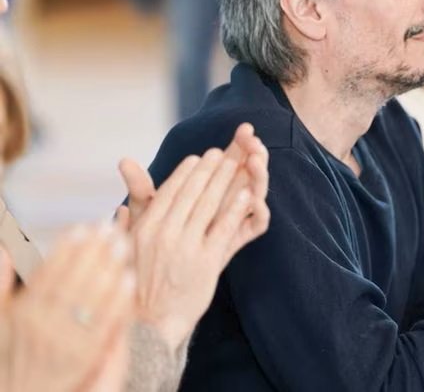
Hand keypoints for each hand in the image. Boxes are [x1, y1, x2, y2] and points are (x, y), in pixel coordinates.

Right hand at [0, 226, 134, 391]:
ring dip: (109, 268)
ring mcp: (66, 341)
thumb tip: (7, 248)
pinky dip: (118, 298)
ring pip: (91, 297)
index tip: (82, 226)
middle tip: (109, 228)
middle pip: (73, 280)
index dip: (66, 247)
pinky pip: (105, 322)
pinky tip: (129, 278)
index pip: (48, 272)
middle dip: (93, 251)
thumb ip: (1, 283)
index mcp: (23, 312)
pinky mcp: (86, 356)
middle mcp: (43, 325)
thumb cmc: (9, 355)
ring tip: (123, 244)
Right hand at [117, 123, 270, 351]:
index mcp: (144, 229)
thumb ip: (126, 226)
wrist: (151, 325)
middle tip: (222, 153)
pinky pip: (224, 227)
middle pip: (191, 193)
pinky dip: (236, 208)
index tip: (197, 159)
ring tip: (238, 164)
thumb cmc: (137, 289)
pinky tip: (247, 193)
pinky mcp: (207, 262)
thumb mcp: (126, 254)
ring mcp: (186, 247)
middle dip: (209, 170)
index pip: (167, 192)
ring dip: (225, 181)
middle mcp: (164, 234)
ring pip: (209, 205)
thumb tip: (121, 206)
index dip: (185, 173)